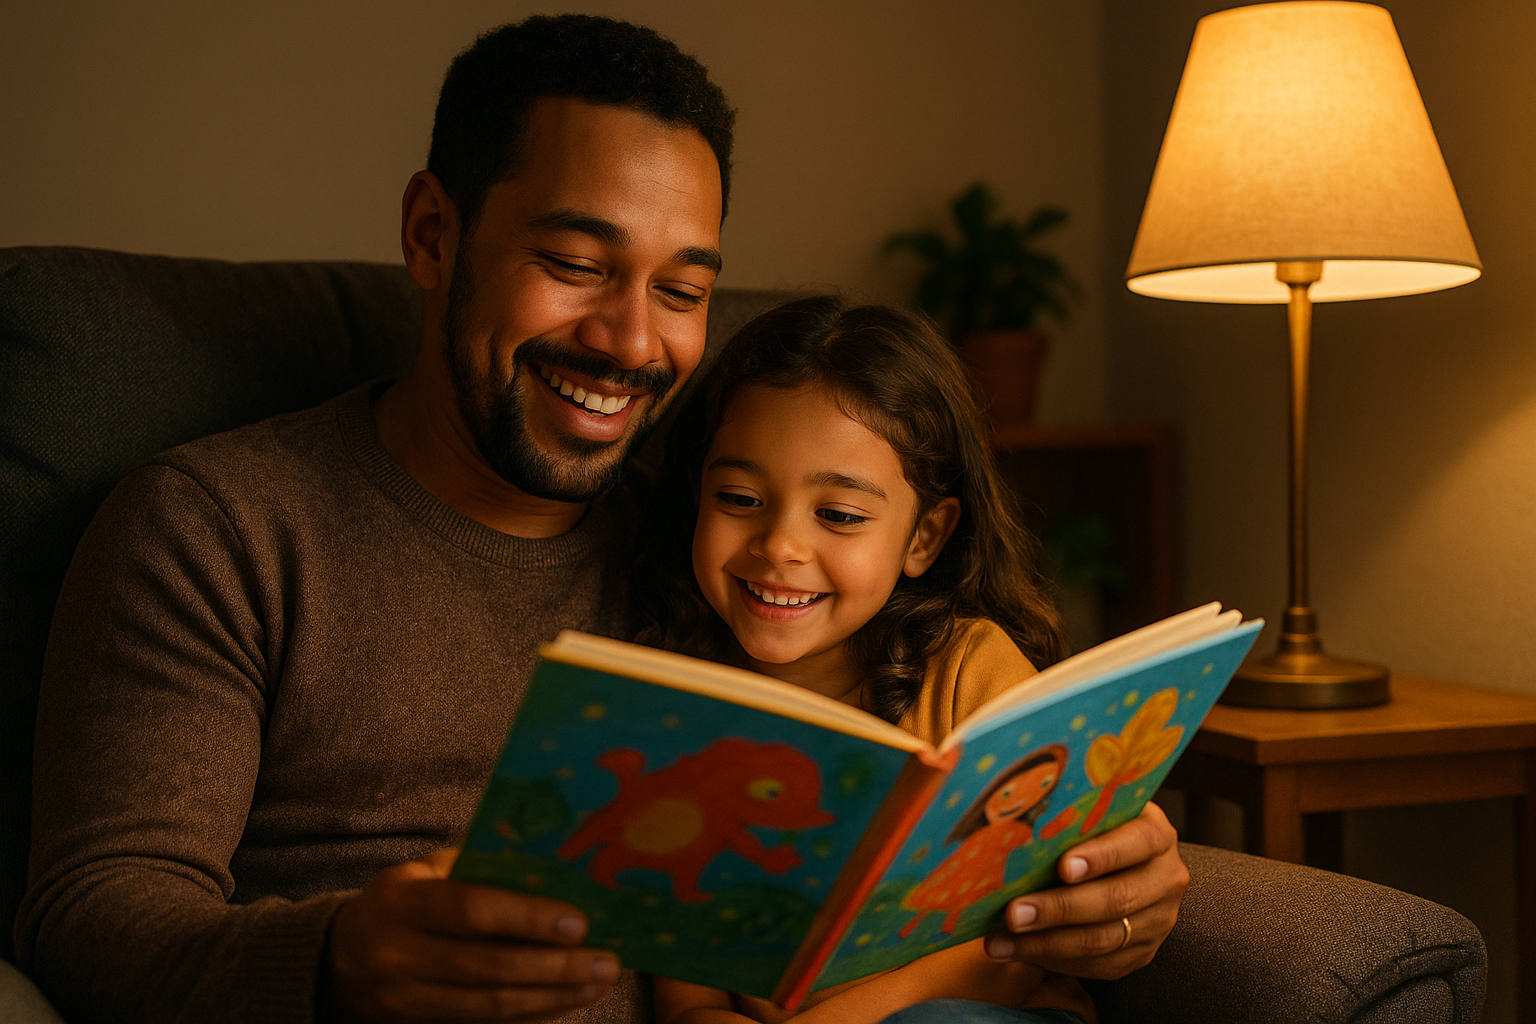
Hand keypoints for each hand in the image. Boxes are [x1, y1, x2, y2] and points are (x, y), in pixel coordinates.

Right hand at [325, 849, 620, 1021]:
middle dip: (554, 966)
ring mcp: (407, 999)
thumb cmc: (403, 899)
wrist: (338, 956)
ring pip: (491, 1006)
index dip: (527, 919)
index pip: (470, 911)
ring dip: (553, 996)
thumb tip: (553, 866)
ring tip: (599, 980)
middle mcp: (401, 955)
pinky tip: (569, 999)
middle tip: (606, 960)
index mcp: (403, 903)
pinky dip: (533, 1013)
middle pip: (488, 967)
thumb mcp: (425, 871)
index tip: (577, 922)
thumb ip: (478, 868)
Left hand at [983, 802, 1187, 978]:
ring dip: (1045, 944)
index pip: (1138, 842)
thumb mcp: (1093, 812)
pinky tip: (1018, 952)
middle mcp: (1165, 879)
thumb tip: (1015, 829)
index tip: (1063, 867)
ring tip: (1001, 942)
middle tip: (1014, 914)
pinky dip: (1054, 960)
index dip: (1102, 856)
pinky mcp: (1142, 952)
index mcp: (1157, 834)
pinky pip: (1098, 965)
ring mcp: (1158, 920)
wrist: (1125, 862)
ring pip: (1102, 940)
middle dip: (1059, 909)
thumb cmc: (1097, 828)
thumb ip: (1071, 817)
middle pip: (1116, 899)